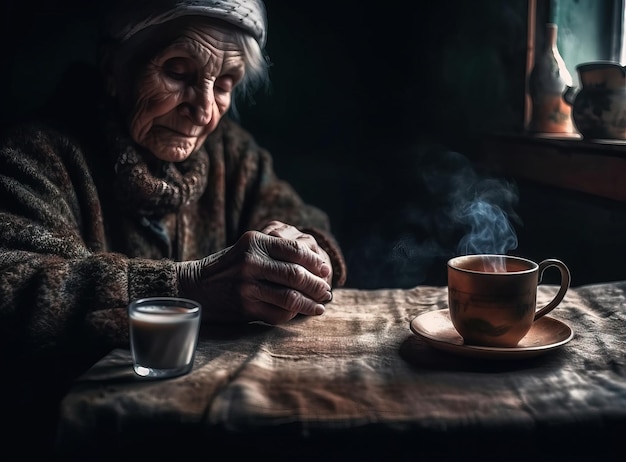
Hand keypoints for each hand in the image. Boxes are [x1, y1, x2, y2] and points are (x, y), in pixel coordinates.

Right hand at [176, 228, 332, 324]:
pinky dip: (294, 315)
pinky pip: (279, 314)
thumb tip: (319, 267)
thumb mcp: (249, 249)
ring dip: (311, 304)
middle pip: (296, 275)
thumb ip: (278, 252)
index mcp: (255, 242)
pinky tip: (299, 313)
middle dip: (317, 285)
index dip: (315, 262)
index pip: (295, 250)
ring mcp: (247, 287)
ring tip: (320, 306)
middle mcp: (251, 263)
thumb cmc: (230, 267)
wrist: (195, 287)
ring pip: (291, 298)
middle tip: (326, 291)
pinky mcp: (245, 308)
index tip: (325, 271)